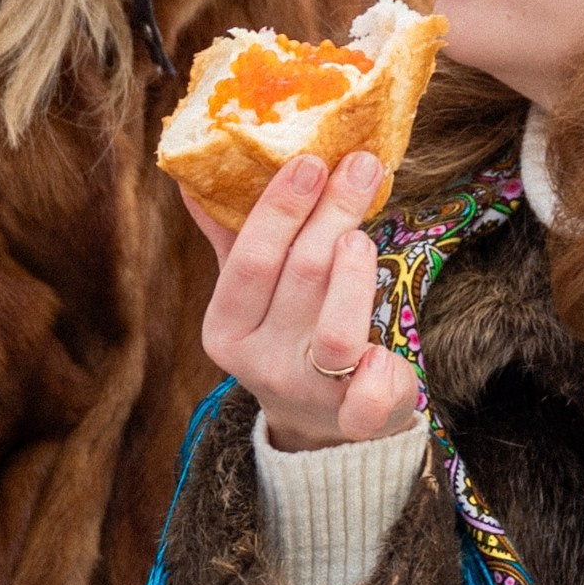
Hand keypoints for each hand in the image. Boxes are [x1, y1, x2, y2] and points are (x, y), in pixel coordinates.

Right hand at [178, 154, 420, 453]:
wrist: (317, 422)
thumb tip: (198, 172)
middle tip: (362, 165)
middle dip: (334, 214)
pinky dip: (380, 377)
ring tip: (364, 235)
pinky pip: (368, 401)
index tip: (310, 161)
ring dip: (355, 276)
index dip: (281, 209)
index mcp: (226, 329)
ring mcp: (308, 393)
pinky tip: (385, 352)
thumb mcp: (254, 294)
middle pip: (301, 278)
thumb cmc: (288, 335)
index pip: (250, 261)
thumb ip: (232, 238)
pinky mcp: (354, 419)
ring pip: (335, 333)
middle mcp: (261, 364)